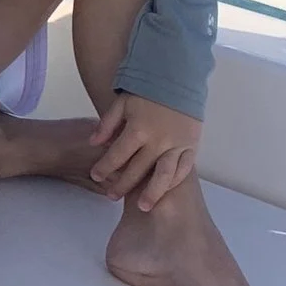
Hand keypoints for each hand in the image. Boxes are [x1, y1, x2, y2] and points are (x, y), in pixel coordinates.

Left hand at [89, 92, 201, 209]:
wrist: (178, 79)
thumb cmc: (146, 91)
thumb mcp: (122, 103)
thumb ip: (107, 124)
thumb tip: (93, 143)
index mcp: (138, 129)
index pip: (117, 155)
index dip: (104, 167)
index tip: (95, 175)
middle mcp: (159, 141)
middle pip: (138, 170)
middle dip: (122, 184)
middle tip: (111, 196)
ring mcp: (177, 145)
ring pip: (164, 176)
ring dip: (152, 193)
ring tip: (142, 207)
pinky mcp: (192, 146)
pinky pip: (184, 169)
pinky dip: (174, 182)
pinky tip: (165, 191)